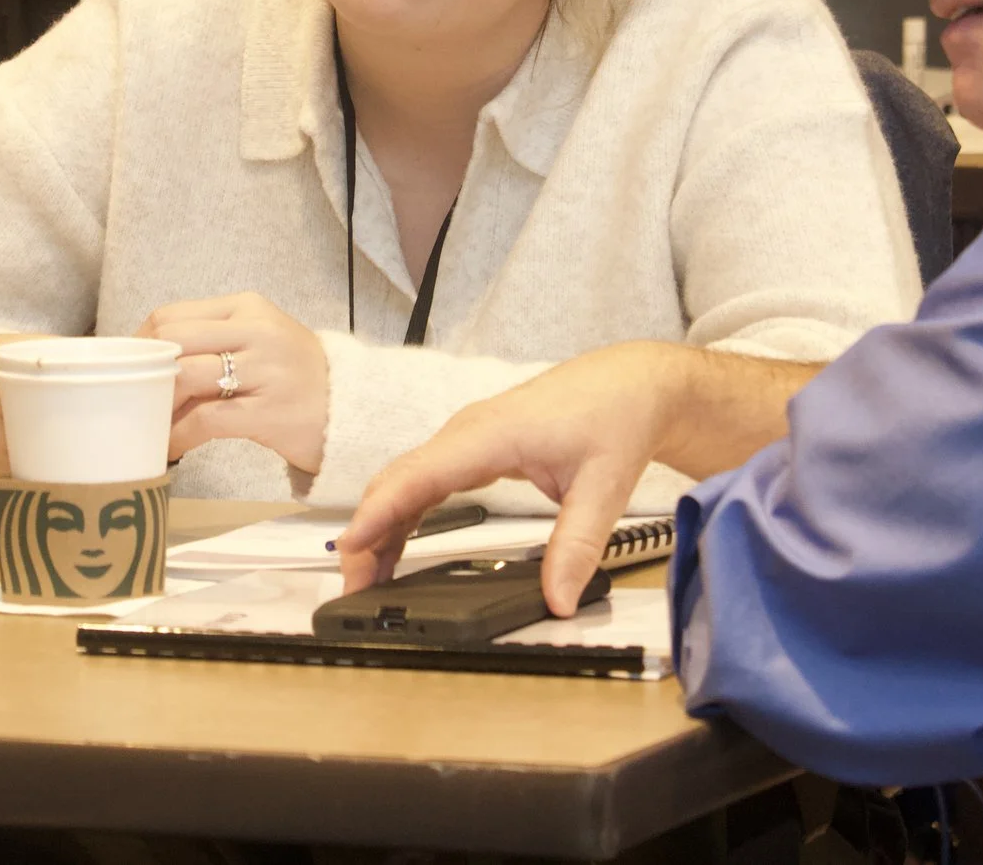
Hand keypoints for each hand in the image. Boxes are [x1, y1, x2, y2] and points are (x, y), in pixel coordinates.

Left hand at [140, 294, 330, 474]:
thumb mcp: (259, 341)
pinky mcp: (269, 411)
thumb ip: (212, 343)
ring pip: (185, 376)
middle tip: (134, 399)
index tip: (129, 370)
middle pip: (173, 340)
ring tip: (151, 426)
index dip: (140, 344)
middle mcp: (256, 331)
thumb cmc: (296, 376)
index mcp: (248, 307)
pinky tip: (172, 449)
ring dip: (158, 406)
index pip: (173, 315)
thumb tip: (149, 366)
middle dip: (145, 373)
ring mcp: (265, 370)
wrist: (354, 409)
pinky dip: (179, 436)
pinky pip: (206, 420)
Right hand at [333, 342, 705, 616]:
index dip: (380, 512)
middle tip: (354, 586)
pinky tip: (395, 543)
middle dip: (368, 532)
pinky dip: (403, 512)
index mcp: (491, 435)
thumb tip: (558, 599)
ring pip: (406, 481)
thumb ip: (577, 545)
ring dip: (382, 525)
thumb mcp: (605, 487)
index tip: (351, 547)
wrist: (631, 382)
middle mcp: (467, 433)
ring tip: (368, 576)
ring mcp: (467, 438)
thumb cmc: (615, 417)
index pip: (419, 475)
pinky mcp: (475, 447)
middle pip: (398, 481)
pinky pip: (425, 479)